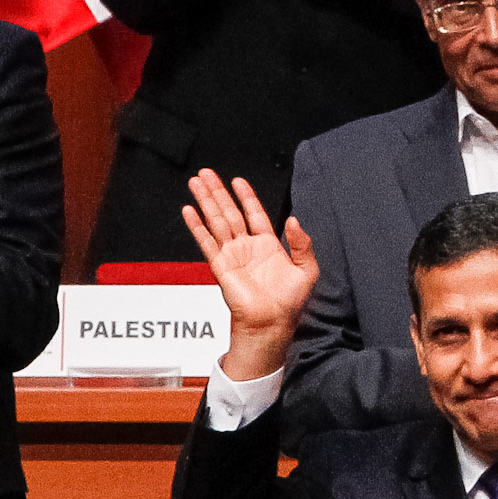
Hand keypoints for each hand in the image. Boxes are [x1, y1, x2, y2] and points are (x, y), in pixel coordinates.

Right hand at [184, 170, 320, 378]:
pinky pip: (207, 241)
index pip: (254, 213)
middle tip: (207, 174)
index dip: (246, 196)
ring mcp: (232, 255)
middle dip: (218, 192)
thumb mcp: (307, 269)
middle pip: (229, 212)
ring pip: (216, 221)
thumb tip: (294, 220)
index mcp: (268, 246)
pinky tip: (190, 211)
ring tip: (197, 183)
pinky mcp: (221, 266)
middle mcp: (247, 248)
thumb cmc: (289, 303)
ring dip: (206, 201)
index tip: (238, 180)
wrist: (272, 324)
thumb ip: (303, 243)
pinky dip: (197, 226)